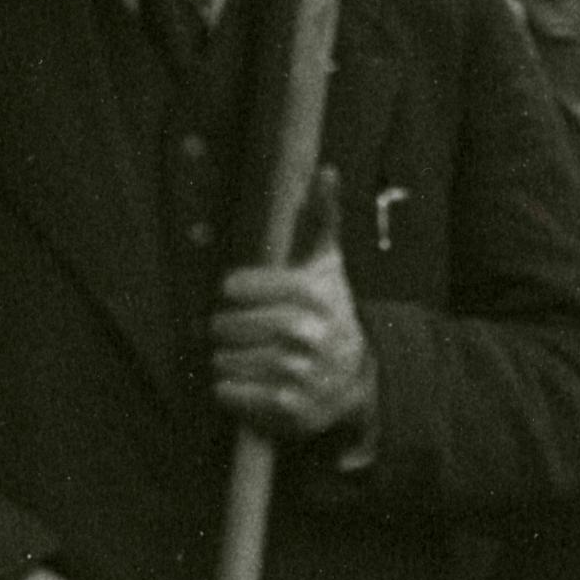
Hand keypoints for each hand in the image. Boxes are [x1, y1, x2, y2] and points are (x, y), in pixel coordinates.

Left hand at [212, 184, 374, 447]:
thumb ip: (321, 219)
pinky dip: (229, 388)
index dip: (233, 292)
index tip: (242, 297)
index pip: (236, 286)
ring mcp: (297, 373)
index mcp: (310, 294)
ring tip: (243, 355)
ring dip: (224, 358)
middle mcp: (306, 333)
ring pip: (223, 359)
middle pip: (225, 324)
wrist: (357, 380)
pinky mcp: (287, 409)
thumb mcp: (327, 267)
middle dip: (225, 328)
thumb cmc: (329, 314)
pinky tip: (246, 380)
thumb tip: (327, 171)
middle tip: (239, 331)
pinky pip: (229, 393)